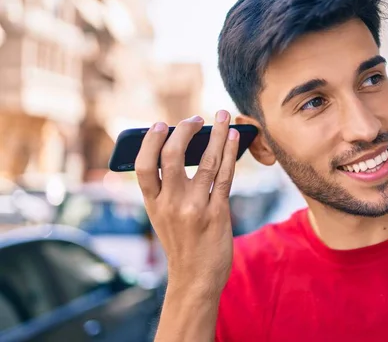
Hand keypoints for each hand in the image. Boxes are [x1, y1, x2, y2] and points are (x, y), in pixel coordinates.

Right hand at [135, 110, 239, 296]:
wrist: (196, 280)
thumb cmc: (181, 244)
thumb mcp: (162, 218)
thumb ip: (166, 188)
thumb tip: (184, 148)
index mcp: (152, 204)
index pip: (143, 166)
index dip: (149, 141)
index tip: (161, 124)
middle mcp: (170, 204)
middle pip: (172, 156)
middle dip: (184, 130)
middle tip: (195, 119)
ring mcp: (194, 208)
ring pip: (207, 161)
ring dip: (217, 134)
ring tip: (224, 116)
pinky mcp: (218, 213)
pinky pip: (226, 175)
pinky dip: (231, 153)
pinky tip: (235, 138)